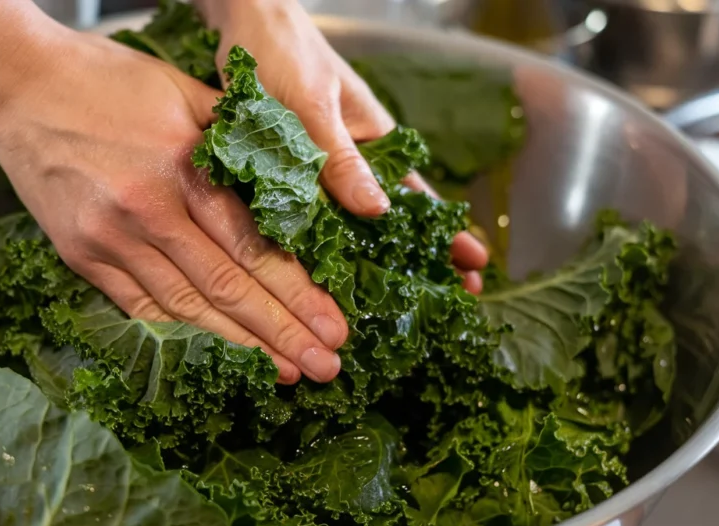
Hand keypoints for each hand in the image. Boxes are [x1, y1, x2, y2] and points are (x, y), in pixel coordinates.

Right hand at [0, 23, 346, 384]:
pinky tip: (215, 360)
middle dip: (282, 333)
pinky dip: (180, 335)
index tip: (334, 326)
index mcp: (185, 167)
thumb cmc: (107, 80)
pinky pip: (138, 307)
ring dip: (239, 347)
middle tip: (324, 367)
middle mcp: (150, 211)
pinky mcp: (82, 255)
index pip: (254, 246)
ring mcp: (111, 239)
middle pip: (228, 286)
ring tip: (283, 373)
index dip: (298, 292)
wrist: (17, 87)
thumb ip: (238, 133)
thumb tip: (292, 174)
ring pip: (185, 307)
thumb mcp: (184, 90)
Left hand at [196, 0, 488, 291]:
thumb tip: (380, 211)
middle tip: (446, 302)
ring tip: (387, 305)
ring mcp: (321, 170)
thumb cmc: (286, 55)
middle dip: (418, 260)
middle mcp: (352, 162)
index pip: (419, 198)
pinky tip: (325, 276)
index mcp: (374, 142)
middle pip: (391, 221)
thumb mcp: (314, 110)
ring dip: (370, 260)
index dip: (446, 236)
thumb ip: (342, 160)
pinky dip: (322, 244)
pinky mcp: (287, 172)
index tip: (476, 270)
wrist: (242, 24)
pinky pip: (310, 216)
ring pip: (350, 225)